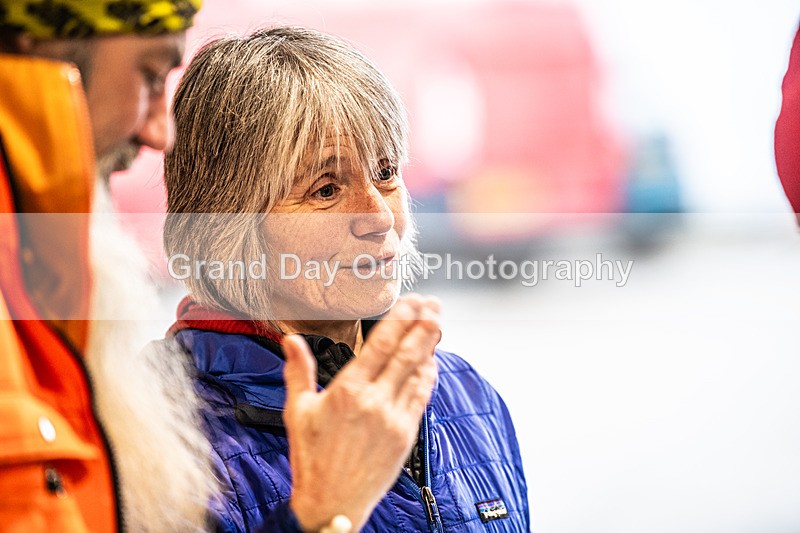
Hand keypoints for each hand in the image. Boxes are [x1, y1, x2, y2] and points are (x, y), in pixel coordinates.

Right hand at [283, 294, 440, 531]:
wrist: (331, 503)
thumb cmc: (311, 459)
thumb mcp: (297, 411)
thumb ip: (298, 371)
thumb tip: (291, 340)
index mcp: (347, 391)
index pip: (380, 344)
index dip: (400, 319)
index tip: (411, 302)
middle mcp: (374, 402)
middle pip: (406, 353)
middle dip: (423, 325)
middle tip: (433, 305)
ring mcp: (394, 419)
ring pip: (418, 372)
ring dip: (430, 346)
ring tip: (437, 324)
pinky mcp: (406, 435)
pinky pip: (422, 397)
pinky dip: (428, 376)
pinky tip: (432, 362)